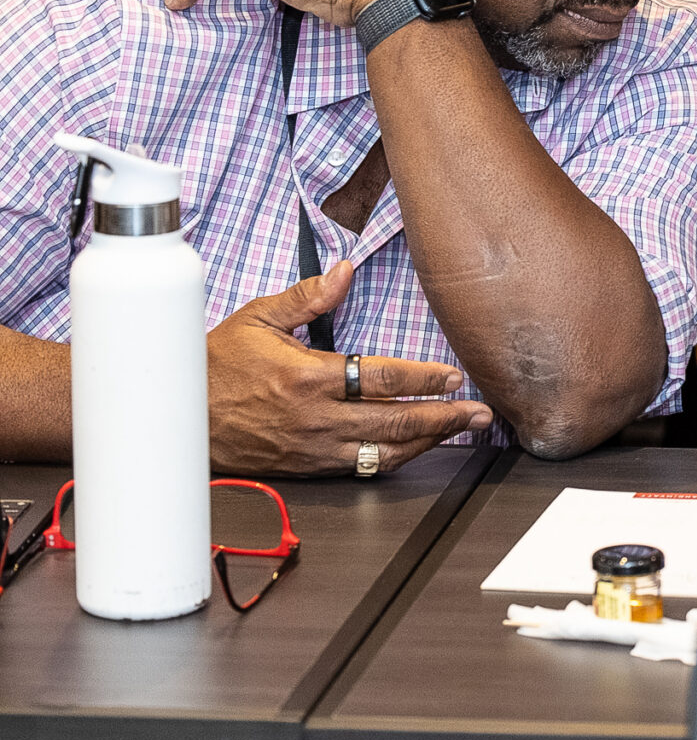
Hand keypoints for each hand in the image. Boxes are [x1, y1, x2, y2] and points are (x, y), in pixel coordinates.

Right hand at [207, 263, 492, 475]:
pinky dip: (394, 460)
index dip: (425, 379)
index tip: (454, 377)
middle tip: (480, 413)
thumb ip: (307, 296)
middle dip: (445, 418)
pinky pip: (360, 468)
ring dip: (428, 442)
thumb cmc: (213, 365)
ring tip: (460, 432)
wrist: (174, 418)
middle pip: (396, 422)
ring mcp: (312, 448)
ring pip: (384, 453)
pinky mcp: (305, 468)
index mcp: (307, 378)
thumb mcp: (257, 319)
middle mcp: (315, 418)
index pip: (383, 379)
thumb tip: (345, 270)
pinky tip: (416, 449)